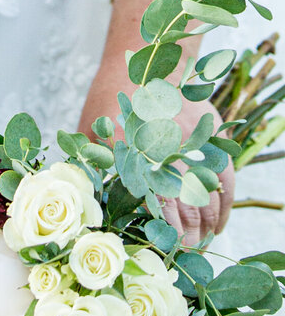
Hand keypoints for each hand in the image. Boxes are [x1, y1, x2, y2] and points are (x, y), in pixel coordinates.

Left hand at [78, 59, 233, 247]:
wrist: (149, 58)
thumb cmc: (113, 96)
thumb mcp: (92, 127)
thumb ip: (92, 162)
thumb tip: (89, 202)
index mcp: (135, 148)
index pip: (150, 201)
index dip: (157, 231)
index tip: (158, 250)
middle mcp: (167, 149)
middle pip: (181, 206)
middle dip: (182, 238)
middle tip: (180, 257)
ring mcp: (194, 145)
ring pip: (206, 198)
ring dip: (204, 229)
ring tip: (196, 248)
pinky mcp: (213, 140)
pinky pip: (226, 182)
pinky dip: (224, 209)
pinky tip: (217, 227)